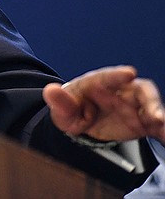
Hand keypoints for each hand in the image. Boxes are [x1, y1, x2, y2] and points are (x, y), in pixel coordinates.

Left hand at [43, 65, 164, 143]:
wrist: (81, 123)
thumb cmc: (72, 109)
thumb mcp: (62, 109)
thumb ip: (59, 101)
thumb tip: (50, 90)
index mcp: (98, 83)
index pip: (108, 77)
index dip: (118, 75)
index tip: (129, 73)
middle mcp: (120, 91)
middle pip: (139, 89)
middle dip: (149, 100)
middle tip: (154, 114)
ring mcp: (133, 105)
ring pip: (151, 105)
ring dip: (158, 114)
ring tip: (161, 125)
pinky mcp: (142, 121)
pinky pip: (156, 124)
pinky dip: (162, 130)